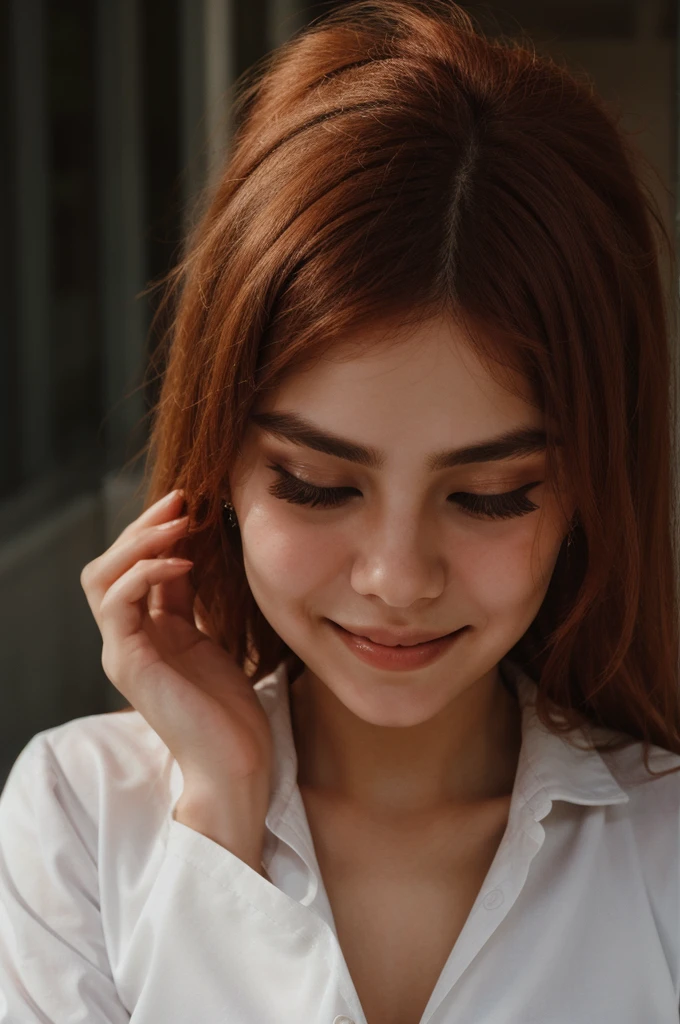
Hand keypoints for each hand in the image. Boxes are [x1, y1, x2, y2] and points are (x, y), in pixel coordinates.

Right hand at [80, 489, 272, 807]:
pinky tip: (183, 562)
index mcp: (146, 633)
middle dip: (142, 527)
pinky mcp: (128, 663)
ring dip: (138, 542)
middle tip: (181, 498)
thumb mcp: (211, 639)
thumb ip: (192, 602)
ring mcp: (122, 651)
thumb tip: (190, 553)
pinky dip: (145, 573)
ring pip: (103, 578)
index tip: (191, 503)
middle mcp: (126, 640)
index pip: (134, 569)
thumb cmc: (230, 711)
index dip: (157, 533)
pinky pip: (119, 603)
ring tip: (179, 521)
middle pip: (109, 566)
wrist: (235, 764)